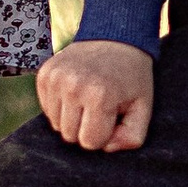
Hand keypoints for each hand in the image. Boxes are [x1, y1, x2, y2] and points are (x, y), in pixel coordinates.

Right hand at [37, 38, 155, 152]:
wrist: (115, 37)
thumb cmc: (130, 78)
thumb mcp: (143, 107)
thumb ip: (132, 137)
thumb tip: (106, 149)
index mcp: (99, 95)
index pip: (90, 142)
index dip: (103, 134)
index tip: (111, 115)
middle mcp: (73, 85)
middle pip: (70, 136)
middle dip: (85, 128)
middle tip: (99, 107)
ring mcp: (55, 78)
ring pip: (56, 125)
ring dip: (71, 118)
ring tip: (87, 98)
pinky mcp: (44, 74)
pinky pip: (47, 110)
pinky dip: (60, 106)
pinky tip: (75, 91)